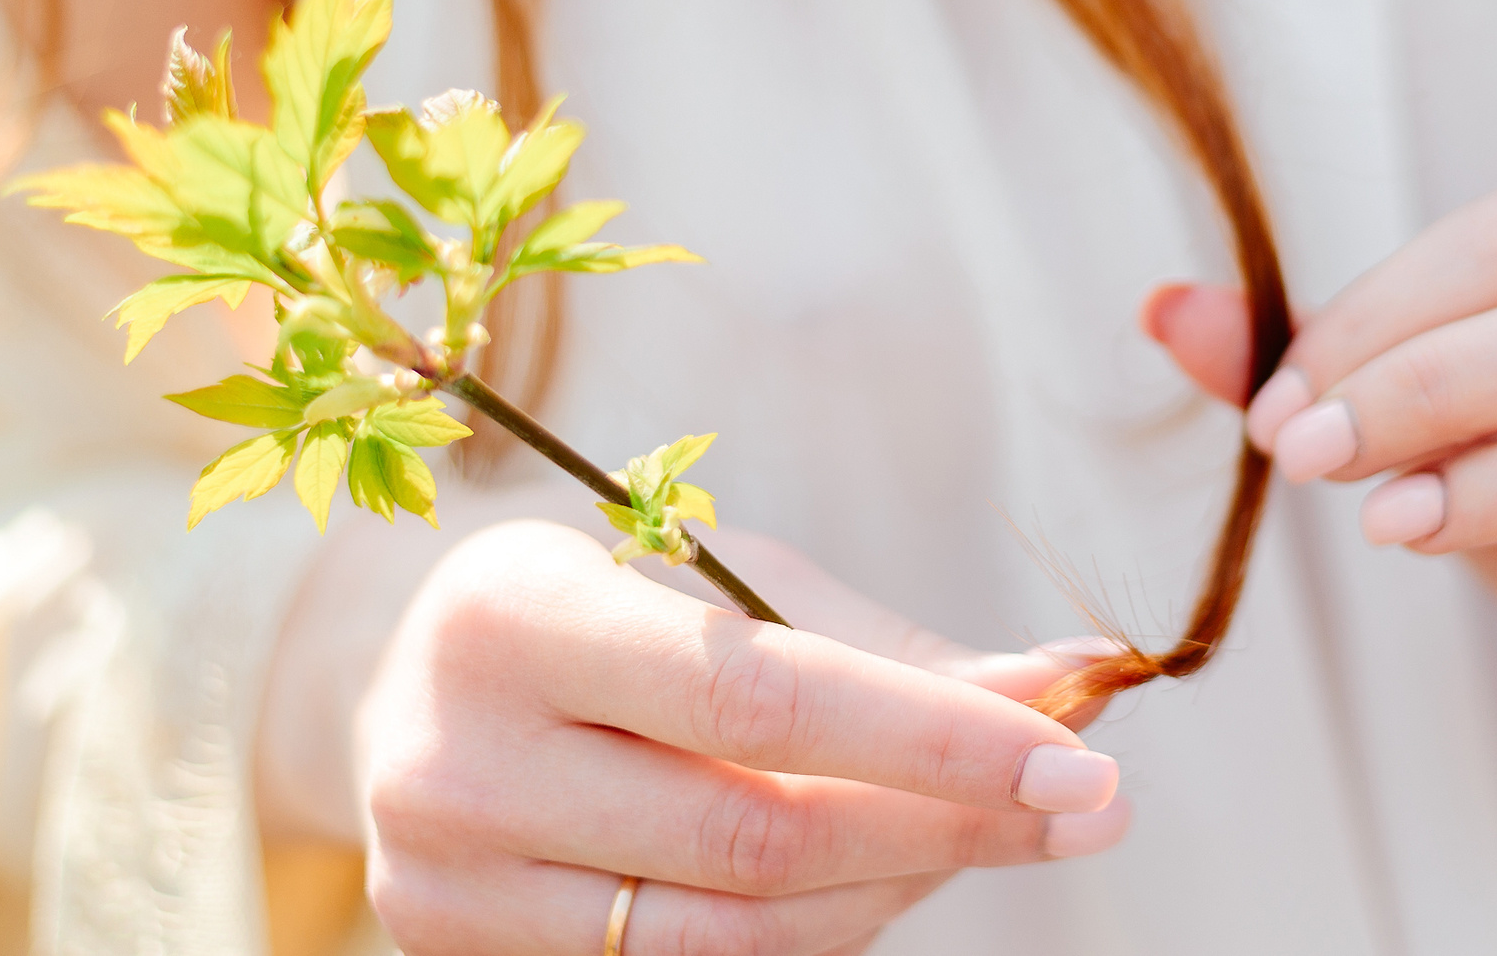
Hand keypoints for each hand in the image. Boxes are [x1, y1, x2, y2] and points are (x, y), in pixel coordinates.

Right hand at [353, 520, 1129, 954]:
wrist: (408, 674)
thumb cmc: (606, 598)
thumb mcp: (725, 577)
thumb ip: (888, 646)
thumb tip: (1078, 681)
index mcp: (514, 615)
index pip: (756, 697)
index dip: (927, 738)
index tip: (1077, 755)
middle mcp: (456, 761)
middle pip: (757, 837)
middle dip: (949, 823)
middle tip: (1088, 803)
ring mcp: (446, 885)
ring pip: (737, 932)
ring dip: (902, 886)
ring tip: (1001, 828)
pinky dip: (820, 925)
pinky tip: (894, 867)